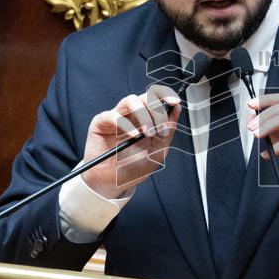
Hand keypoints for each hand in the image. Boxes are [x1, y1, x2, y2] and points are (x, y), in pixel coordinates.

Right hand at [80, 84, 180, 198]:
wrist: (112, 183)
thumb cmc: (133, 167)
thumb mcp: (158, 151)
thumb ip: (169, 130)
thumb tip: (177, 109)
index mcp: (145, 118)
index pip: (156, 98)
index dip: (166, 95)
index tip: (175, 102)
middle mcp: (131, 115)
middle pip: (146, 97)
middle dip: (157, 110)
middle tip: (160, 129)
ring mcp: (116, 116)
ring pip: (131, 100)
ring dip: (144, 115)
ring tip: (148, 133)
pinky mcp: (101, 122)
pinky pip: (113, 115)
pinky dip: (126, 124)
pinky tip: (133, 136)